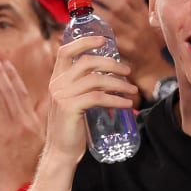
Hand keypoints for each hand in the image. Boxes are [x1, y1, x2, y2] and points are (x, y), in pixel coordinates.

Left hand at [0, 55, 46, 190]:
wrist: (23, 190)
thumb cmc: (31, 169)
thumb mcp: (40, 142)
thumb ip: (39, 122)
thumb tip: (46, 107)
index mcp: (32, 123)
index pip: (20, 93)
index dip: (11, 75)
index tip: (4, 60)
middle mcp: (21, 123)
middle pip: (8, 91)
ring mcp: (9, 131)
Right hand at [46, 36, 135, 162]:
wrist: (61, 151)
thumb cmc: (73, 127)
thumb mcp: (76, 101)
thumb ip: (85, 88)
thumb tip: (113, 78)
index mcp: (57, 79)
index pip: (65, 51)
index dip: (84, 41)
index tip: (103, 39)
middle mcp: (57, 84)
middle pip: (87, 62)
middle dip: (111, 64)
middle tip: (128, 71)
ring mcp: (62, 95)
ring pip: (96, 80)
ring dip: (119, 83)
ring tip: (133, 90)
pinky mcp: (70, 108)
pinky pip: (98, 98)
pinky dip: (116, 99)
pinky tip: (128, 104)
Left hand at [84, 0, 173, 97]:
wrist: (153, 71)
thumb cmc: (146, 46)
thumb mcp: (143, 23)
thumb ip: (130, 6)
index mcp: (145, 16)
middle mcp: (140, 25)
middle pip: (121, 6)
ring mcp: (134, 38)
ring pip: (113, 21)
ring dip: (96, 11)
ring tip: (84, 5)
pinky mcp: (126, 51)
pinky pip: (109, 38)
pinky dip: (97, 32)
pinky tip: (86, 28)